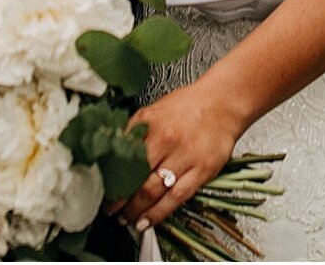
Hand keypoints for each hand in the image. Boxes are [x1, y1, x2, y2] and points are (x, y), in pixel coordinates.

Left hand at [113, 81, 247, 234]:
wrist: (223, 103)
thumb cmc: (188, 107)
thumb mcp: (153, 111)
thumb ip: (133, 132)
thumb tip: (112, 155)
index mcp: (151, 123)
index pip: (121, 156)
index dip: (109, 177)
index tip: (101, 190)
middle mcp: (167, 139)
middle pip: (134, 176)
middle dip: (118, 198)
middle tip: (110, 210)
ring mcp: (185, 156)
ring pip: (153, 191)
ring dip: (135, 210)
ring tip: (126, 219)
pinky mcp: (202, 170)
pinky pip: (176, 198)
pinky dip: (158, 213)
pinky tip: (147, 221)